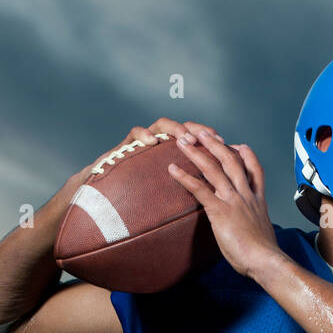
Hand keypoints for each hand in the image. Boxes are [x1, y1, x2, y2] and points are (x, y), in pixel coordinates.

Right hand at [60, 119, 225, 198]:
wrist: (103, 203)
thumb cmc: (140, 203)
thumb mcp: (171, 200)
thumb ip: (192, 195)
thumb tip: (219, 207)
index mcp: (176, 158)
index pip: (199, 144)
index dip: (214, 144)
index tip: (230, 148)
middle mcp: (162, 147)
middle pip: (185, 129)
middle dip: (199, 130)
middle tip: (212, 136)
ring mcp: (143, 143)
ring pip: (162, 125)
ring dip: (175, 129)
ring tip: (185, 138)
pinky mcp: (125, 145)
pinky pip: (134, 133)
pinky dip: (143, 135)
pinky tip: (151, 141)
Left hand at [167, 130, 279, 280]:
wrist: (266, 260)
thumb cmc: (264, 254)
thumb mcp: (261, 232)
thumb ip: (253, 223)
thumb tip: (249, 228)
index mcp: (257, 199)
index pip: (254, 169)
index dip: (246, 154)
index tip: (238, 145)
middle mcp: (246, 195)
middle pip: (232, 160)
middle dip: (216, 144)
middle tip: (202, 133)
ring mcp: (233, 200)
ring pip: (214, 168)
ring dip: (196, 152)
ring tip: (182, 141)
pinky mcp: (220, 211)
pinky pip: (200, 189)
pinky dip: (185, 177)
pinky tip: (173, 169)